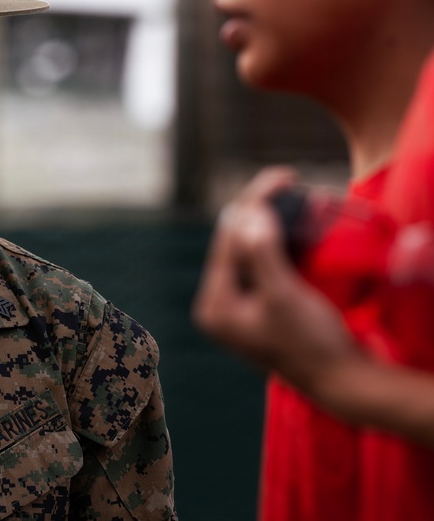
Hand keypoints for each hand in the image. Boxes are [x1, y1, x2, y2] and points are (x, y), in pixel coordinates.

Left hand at [192, 167, 359, 394]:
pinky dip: (278, 240)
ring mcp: (240, 306)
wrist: (342, 380)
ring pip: (250, 249)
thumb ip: (261, 253)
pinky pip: (264, 262)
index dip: (251, 207)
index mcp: (214, 306)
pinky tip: (289, 219)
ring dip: (269, 221)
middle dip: (259, 210)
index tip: (277, 178)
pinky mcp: (261, 305)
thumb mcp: (282, 295)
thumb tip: (248, 212)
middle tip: (283, 178)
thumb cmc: (310, 342)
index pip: (226, 243)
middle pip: (235, 243)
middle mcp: (220, 306)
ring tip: (288, 191)